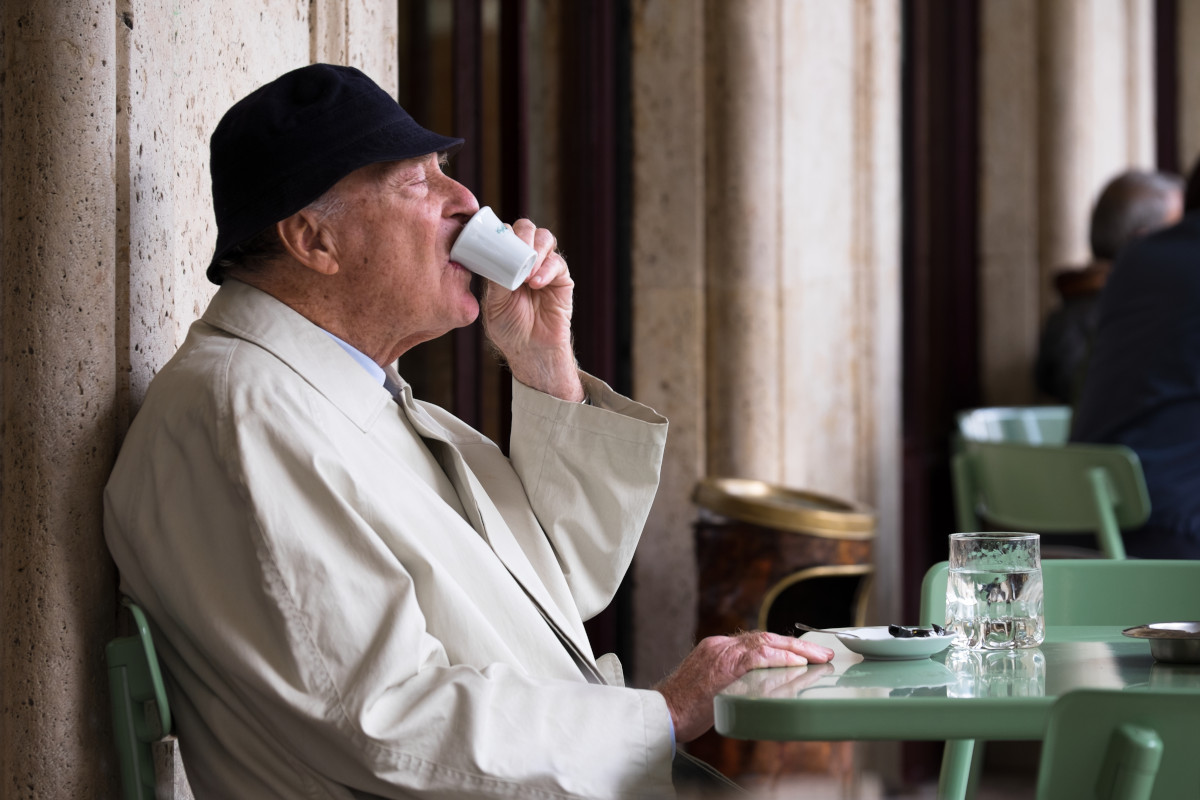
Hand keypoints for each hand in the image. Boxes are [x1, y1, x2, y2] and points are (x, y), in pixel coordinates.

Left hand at [481, 220, 584, 400]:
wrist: (530, 350)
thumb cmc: (509, 329)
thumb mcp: (494, 304)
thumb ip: (496, 280)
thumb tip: (496, 257)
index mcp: (506, 262)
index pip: (506, 235)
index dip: (502, 232)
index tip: (497, 241)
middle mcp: (526, 260)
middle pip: (527, 229)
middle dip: (522, 235)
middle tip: (517, 251)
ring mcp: (544, 267)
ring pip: (545, 239)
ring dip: (536, 250)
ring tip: (527, 273)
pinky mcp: (561, 279)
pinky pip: (557, 264)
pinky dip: (547, 269)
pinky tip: (536, 283)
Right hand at [653, 631, 834, 742]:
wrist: (664, 712)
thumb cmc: (684, 708)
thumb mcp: (709, 687)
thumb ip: (731, 679)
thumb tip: (758, 686)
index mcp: (716, 648)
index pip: (755, 640)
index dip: (782, 645)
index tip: (800, 652)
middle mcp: (720, 645)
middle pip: (764, 637)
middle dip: (796, 644)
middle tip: (821, 652)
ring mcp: (722, 652)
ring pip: (765, 641)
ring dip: (796, 649)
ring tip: (818, 657)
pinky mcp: (725, 665)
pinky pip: (759, 655)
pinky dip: (781, 657)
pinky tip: (798, 663)